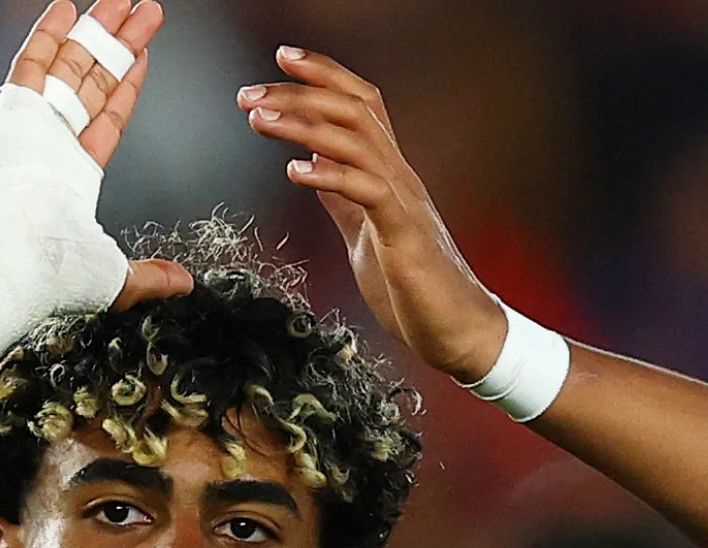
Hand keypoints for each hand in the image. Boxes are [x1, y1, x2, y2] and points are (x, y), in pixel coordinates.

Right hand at [9, 0, 192, 308]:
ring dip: (96, 31)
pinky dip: (48, 34)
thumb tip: (184, 283)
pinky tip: (66, 6)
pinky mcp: (15, 111)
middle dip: (119, 45)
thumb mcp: (117, 275)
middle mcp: (54, 144)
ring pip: (70, 65)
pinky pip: (33, 62)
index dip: (125, 86)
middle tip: (142, 12)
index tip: (142, 56)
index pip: (108, 118)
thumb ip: (151, 274)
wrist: (16, 262)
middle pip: (94, 82)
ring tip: (121, 1)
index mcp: (74, 176)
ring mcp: (34, 124)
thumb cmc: (53, 273)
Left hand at [237, 48, 504, 380]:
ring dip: (303, 125)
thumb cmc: (414, 286)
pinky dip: (328, 176)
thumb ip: (341, 197)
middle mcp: (400, 176)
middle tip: (250, 93)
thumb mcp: (363, 233)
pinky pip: (366, 192)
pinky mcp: (404, 236)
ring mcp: (405, 203)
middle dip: (299, 92)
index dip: (324, 75)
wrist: (457, 331)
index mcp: (390, 173)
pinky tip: (294, 172)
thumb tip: (311, 162)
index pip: (360, 105)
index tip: (281, 58)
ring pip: (357, 142)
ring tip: (259, 119)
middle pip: (354, 110)